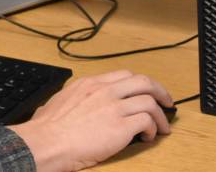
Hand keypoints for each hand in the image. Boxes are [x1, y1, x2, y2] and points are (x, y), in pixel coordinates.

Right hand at [8, 70, 173, 171]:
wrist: (48, 141)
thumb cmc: (48, 128)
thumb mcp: (59, 101)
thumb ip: (73, 97)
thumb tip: (71, 103)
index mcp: (89, 84)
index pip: (124, 75)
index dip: (140, 84)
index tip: (146, 92)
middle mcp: (104, 91)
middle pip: (143, 81)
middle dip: (160, 92)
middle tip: (167, 103)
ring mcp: (113, 107)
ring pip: (150, 101)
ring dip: (160, 116)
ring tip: (161, 128)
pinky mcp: (121, 126)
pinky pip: (147, 121)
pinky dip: (152, 130)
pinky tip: (147, 137)